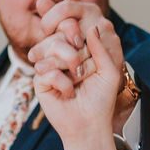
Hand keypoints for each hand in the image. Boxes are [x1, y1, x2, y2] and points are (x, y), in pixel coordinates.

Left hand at [29, 0, 104, 81]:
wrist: (102, 76)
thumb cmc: (79, 49)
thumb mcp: (64, 30)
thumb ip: (54, 13)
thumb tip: (41, 0)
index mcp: (89, 10)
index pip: (64, 9)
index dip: (49, 21)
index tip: (43, 33)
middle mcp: (102, 22)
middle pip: (68, 32)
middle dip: (48, 46)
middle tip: (33, 56)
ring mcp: (110, 40)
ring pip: (76, 51)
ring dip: (57, 62)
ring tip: (41, 69)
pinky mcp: (114, 60)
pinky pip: (86, 67)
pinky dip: (72, 75)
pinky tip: (58, 77)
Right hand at [33, 16, 121, 141]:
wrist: (90, 124)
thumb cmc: (101, 99)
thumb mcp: (109, 71)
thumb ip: (101, 48)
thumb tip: (92, 26)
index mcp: (77, 50)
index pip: (70, 25)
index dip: (75, 29)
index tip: (84, 43)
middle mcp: (61, 56)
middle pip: (59, 34)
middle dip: (73, 49)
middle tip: (80, 65)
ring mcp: (49, 67)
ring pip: (51, 48)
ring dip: (67, 62)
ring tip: (77, 78)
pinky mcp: (40, 82)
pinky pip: (47, 71)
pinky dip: (62, 82)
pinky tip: (68, 92)